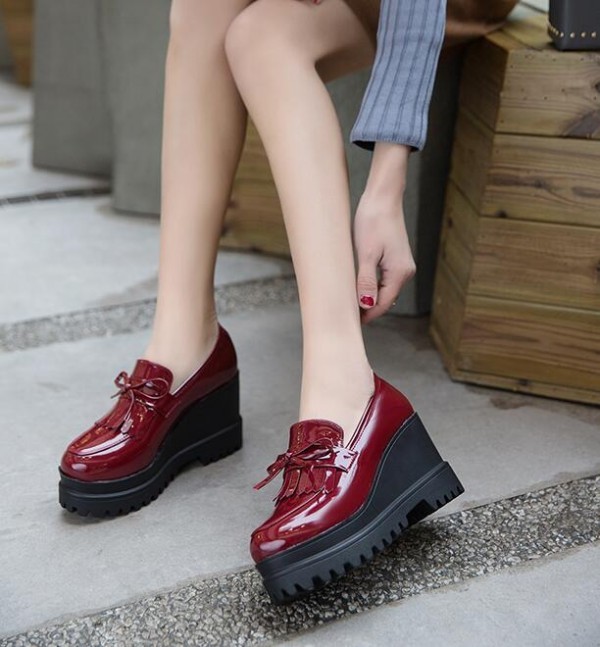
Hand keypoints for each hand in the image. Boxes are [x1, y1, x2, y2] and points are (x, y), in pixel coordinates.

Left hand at [353, 181, 415, 324]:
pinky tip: (358, 287)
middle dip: (367, 309)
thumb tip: (367, 306)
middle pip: (384, 300)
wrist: (383, 198)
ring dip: (369, 298)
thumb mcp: (366, 254)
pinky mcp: (396, 259)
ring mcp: (402, 266)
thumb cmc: (373, 222)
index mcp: (400, 273)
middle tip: (344, 315)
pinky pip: (384, 281)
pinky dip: (372, 287)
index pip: (382, 304)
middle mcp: (405, 272)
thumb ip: (367, 282)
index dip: (366, 315)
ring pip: (384, 291)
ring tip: (348, 303)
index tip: (348, 322)